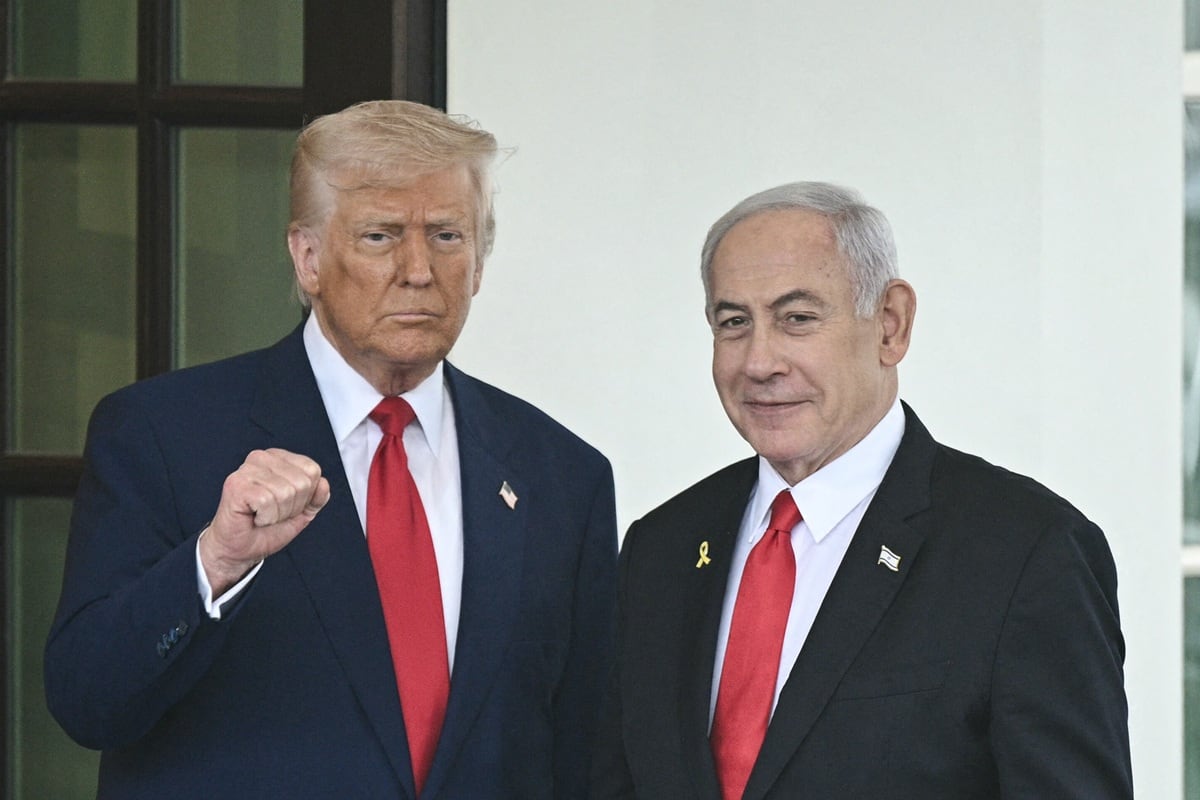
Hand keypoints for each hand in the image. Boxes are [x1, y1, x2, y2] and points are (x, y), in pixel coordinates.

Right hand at [199, 448, 330, 594]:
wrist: (240, 549)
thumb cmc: (265, 529)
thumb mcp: (301, 513)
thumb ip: (316, 498)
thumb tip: (323, 483)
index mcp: (279, 458)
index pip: (312, 470)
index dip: (305, 497)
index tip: (285, 506)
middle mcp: (262, 458)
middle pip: (301, 482)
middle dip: (291, 507)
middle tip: (272, 513)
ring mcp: (247, 469)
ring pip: (285, 492)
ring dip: (277, 514)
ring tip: (262, 516)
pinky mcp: (236, 484)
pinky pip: (267, 501)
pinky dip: (265, 517)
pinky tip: (254, 517)